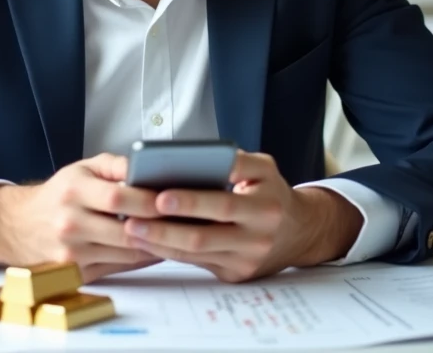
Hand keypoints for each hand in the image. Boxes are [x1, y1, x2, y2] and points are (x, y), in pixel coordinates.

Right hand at [0, 153, 162, 281]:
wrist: (20, 225)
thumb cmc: (60, 193)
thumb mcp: (82, 168)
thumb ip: (116, 165)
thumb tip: (148, 166)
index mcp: (73, 192)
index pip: (117, 198)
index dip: (148, 201)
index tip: (173, 199)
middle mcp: (69, 224)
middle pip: (125, 231)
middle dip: (159, 227)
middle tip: (185, 221)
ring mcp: (71, 253)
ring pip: (126, 254)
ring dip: (155, 245)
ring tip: (178, 234)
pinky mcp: (75, 273)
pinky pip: (118, 268)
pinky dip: (140, 259)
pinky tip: (157, 248)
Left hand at [121, 151, 363, 282]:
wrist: (300, 232)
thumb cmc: (271, 192)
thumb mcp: (264, 168)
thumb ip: (236, 161)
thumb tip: (196, 157)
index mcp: (264, 205)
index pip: (223, 202)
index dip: (191, 202)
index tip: (160, 197)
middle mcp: (257, 236)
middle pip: (204, 235)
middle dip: (164, 228)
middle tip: (132, 218)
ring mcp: (246, 260)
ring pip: (196, 253)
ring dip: (160, 243)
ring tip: (131, 229)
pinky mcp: (236, 275)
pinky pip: (197, 264)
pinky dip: (170, 253)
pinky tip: (147, 242)